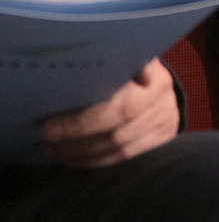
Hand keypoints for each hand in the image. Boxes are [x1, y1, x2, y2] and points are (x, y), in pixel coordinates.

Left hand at [41, 59, 177, 167]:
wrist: (158, 79)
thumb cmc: (126, 69)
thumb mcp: (116, 62)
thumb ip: (98, 72)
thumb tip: (60, 88)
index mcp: (150, 75)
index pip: (117, 108)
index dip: (82, 123)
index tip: (50, 127)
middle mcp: (163, 98)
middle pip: (117, 133)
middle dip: (76, 142)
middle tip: (47, 143)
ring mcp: (166, 119)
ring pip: (119, 149)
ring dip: (81, 155)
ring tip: (55, 152)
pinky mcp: (165, 136)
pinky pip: (126, 157)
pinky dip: (96, 161)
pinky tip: (75, 158)